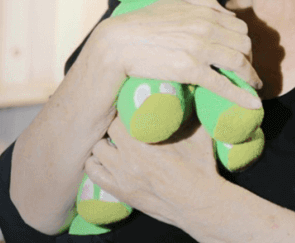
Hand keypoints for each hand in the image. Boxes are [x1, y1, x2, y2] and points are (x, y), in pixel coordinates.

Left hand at [84, 116, 225, 227]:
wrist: (200, 205)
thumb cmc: (201, 169)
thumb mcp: (200, 135)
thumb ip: (192, 112)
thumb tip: (191, 89)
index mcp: (146, 143)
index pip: (120, 117)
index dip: (125, 110)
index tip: (130, 106)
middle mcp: (129, 160)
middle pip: (107, 131)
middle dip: (115, 125)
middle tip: (124, 122)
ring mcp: (121, 177)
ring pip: (96, 150)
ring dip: (104, 143)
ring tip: (115, 140)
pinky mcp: (120, 192)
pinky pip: (92, 173)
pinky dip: (95, 162)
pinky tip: (106, 158)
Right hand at [90, 0, 260, 108]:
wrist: (118, 43)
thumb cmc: (142, 23)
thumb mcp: (174, 4)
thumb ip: (200, 5)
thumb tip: (225, 13)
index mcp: (204, 10)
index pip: (240, 26)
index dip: (245, 42)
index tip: (243, 54)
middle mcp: (207, 27)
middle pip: (244, 44)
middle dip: (250, 59)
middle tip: (246, 72)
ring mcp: (200, 48)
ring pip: (240, 63)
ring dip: (251, 77)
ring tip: (253, 87)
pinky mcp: (191, 70)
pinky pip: (224, 84)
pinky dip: (242, 95)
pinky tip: (253, 103)